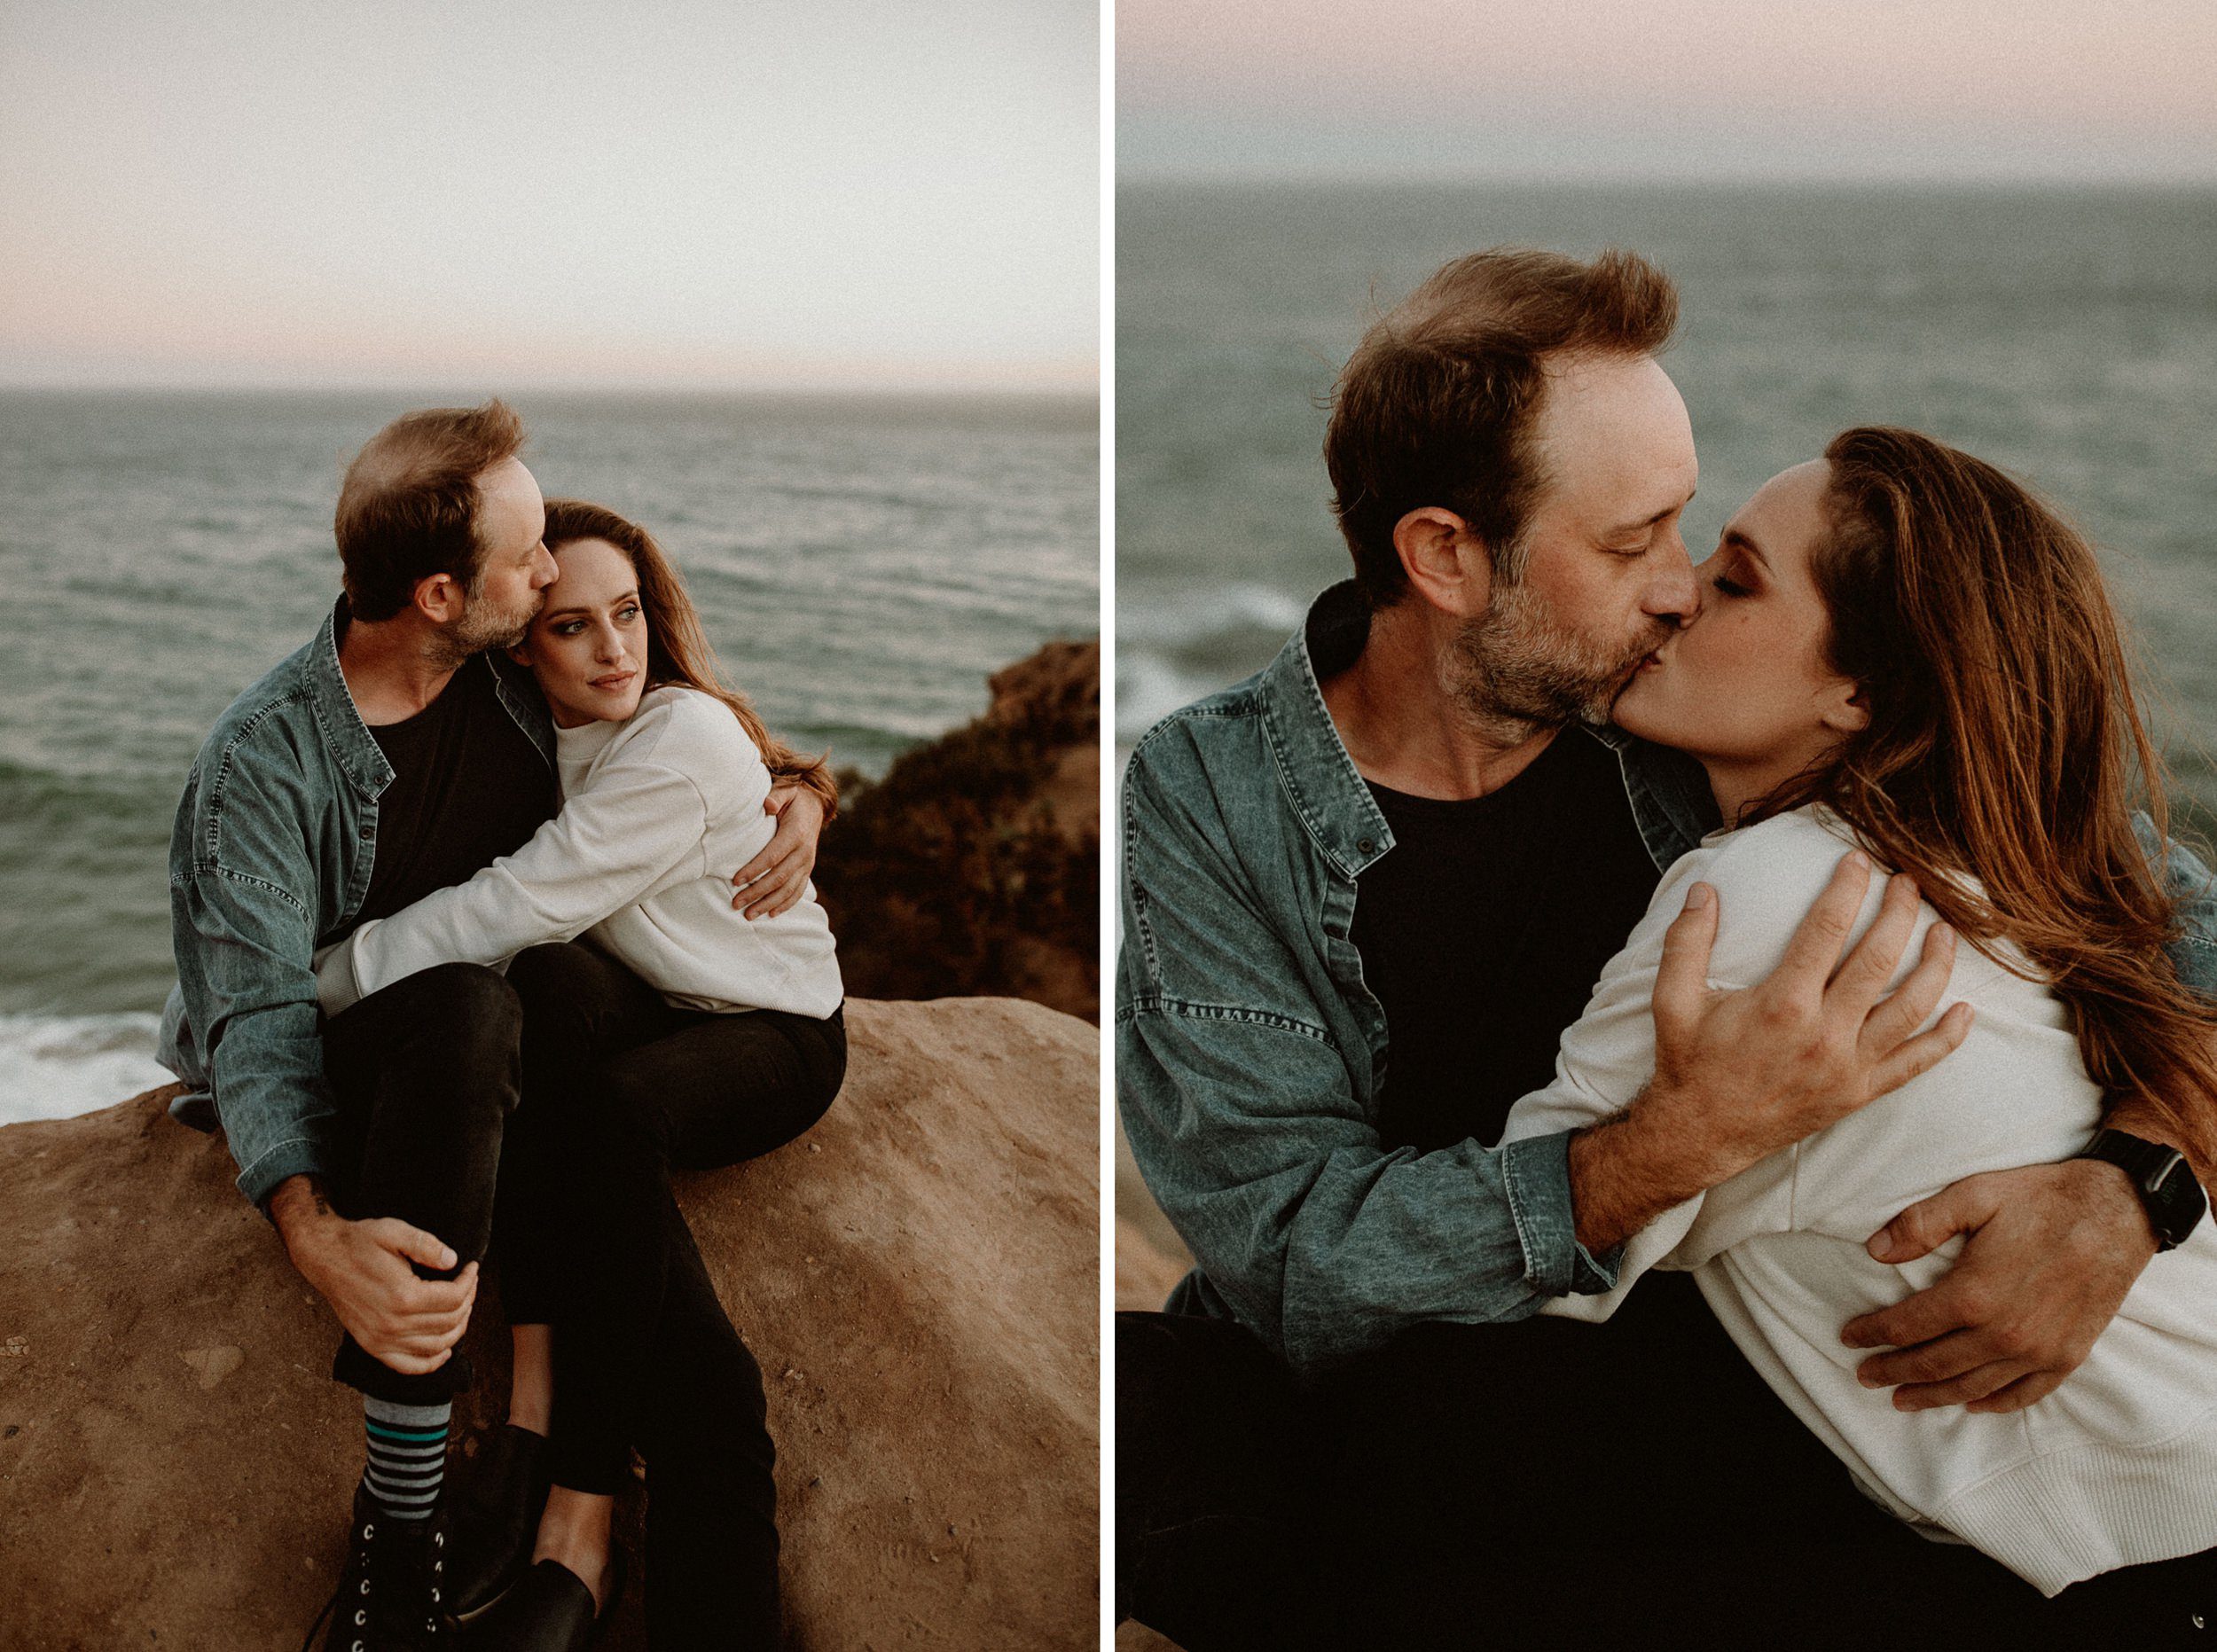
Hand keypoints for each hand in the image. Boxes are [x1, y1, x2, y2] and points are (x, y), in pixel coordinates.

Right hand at [270, 1177, 477, 1375]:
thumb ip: (426, 1245)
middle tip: (469, 1284)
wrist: (324, 1257)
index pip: (453, 1298)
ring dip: (457, 1329)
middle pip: (448, 1322)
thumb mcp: (394, 1231)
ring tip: (462, 1307)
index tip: (472, 1268)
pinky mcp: (372, 1346)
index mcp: (402, 1296)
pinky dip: (430, 1362)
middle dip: (467, 1301)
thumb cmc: (359, 1242)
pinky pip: (408, 1366)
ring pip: (435, 1346)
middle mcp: (392, 1324)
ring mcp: (381, 1340)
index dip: (469, 1282)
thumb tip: (453, 1261)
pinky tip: (444, 1350)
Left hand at [732, 784, 824, 918]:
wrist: (815, 805)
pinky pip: (798, 891)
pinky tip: (771, 914)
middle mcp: (804, 852)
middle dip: (756, 893)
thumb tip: (767, 806)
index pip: (773, 856)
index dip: (754, 870)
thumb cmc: (794, 799)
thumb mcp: (786, 792)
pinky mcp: (807, 870)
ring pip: (788, 889)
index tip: (735, 881)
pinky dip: (785, 904)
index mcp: (796, 834)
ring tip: (749, 915)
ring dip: (768, 904)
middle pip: (778, 878)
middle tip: (735, 903)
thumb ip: (776, 797)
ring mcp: (807, 863)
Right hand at [1655, 854, 1971, 1171]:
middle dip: (1900, 914)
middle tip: (1909, 883)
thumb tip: (1704, 890)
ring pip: (1910, 1008)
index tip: (1860, 861)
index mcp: (1782, 1005)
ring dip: (1935, 965)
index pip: (1827, 930)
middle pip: (1878, 960)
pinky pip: (1916, 1063)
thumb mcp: (1673, 999)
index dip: (1847, 889)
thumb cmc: (1688, 1064)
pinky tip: (1965, 1010)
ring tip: (1945, 931)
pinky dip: (1947, 1037)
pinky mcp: (1860, 1092)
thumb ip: (1687, 942)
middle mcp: (1824, 1035)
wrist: (1701, 1135)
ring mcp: (1848, 1067)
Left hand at [1841, 1159, 2155, 1412]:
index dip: (1872, 1334)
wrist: (2119, 1212)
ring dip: (1933, 1395)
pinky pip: (2024, 1393)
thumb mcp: (1974, 1195)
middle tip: (1865, 1376)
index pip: (1906, 1326)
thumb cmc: (2042, 1199)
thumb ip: (1921, 1223)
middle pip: (1933, 1363)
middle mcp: (2004, 1334)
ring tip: (1903, 1399)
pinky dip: (1993, 1403)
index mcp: (1973, 1295)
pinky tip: (1972, 1403)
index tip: (1848, 1338)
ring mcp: (2039, 1351)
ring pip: (1972, 1387)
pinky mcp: (2068, 1356)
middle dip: (1893, 1371)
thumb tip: (1875, 1251)